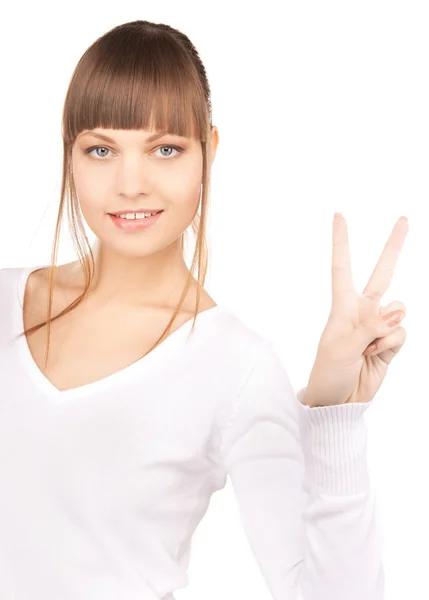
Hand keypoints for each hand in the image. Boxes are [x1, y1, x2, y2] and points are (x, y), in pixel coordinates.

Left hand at [302, 213, 408, 407]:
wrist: (338, 401)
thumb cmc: (328, 371)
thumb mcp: (341, 348)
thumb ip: (369, 326)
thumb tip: (396, 310)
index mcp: (342, 305)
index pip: (342, 267)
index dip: (342, 241)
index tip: (339, 216)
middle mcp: (362, 310)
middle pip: (382, 273)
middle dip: (394, 247)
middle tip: (405, 219)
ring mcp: (378, 325)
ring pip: (399, 310)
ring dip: (388, 330)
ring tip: (368, 348)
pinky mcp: (390, 342)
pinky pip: (402, 332)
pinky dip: (392, 344)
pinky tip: (377, 355)